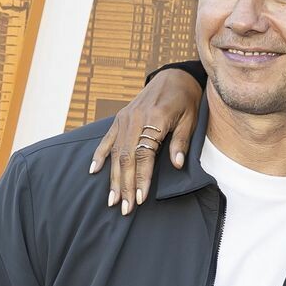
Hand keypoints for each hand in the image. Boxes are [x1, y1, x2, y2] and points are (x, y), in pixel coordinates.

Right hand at [88, 69, 200, 213]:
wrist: (174, 77)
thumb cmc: (186, 100)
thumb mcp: (191, 119)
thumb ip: (181, 141)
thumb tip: (178, 164)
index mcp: (155, 119)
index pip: (145, 156)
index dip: (142, 179)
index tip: (140, 199)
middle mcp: (135, 119)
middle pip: (126, 158)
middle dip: (125, 185)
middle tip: (124, 208)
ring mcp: (124, 118)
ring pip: (115, 152)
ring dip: (112, 178)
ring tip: (112, 200)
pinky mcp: (120, 118)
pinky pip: (107, 139)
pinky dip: (99, 155)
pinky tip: (94, 171)